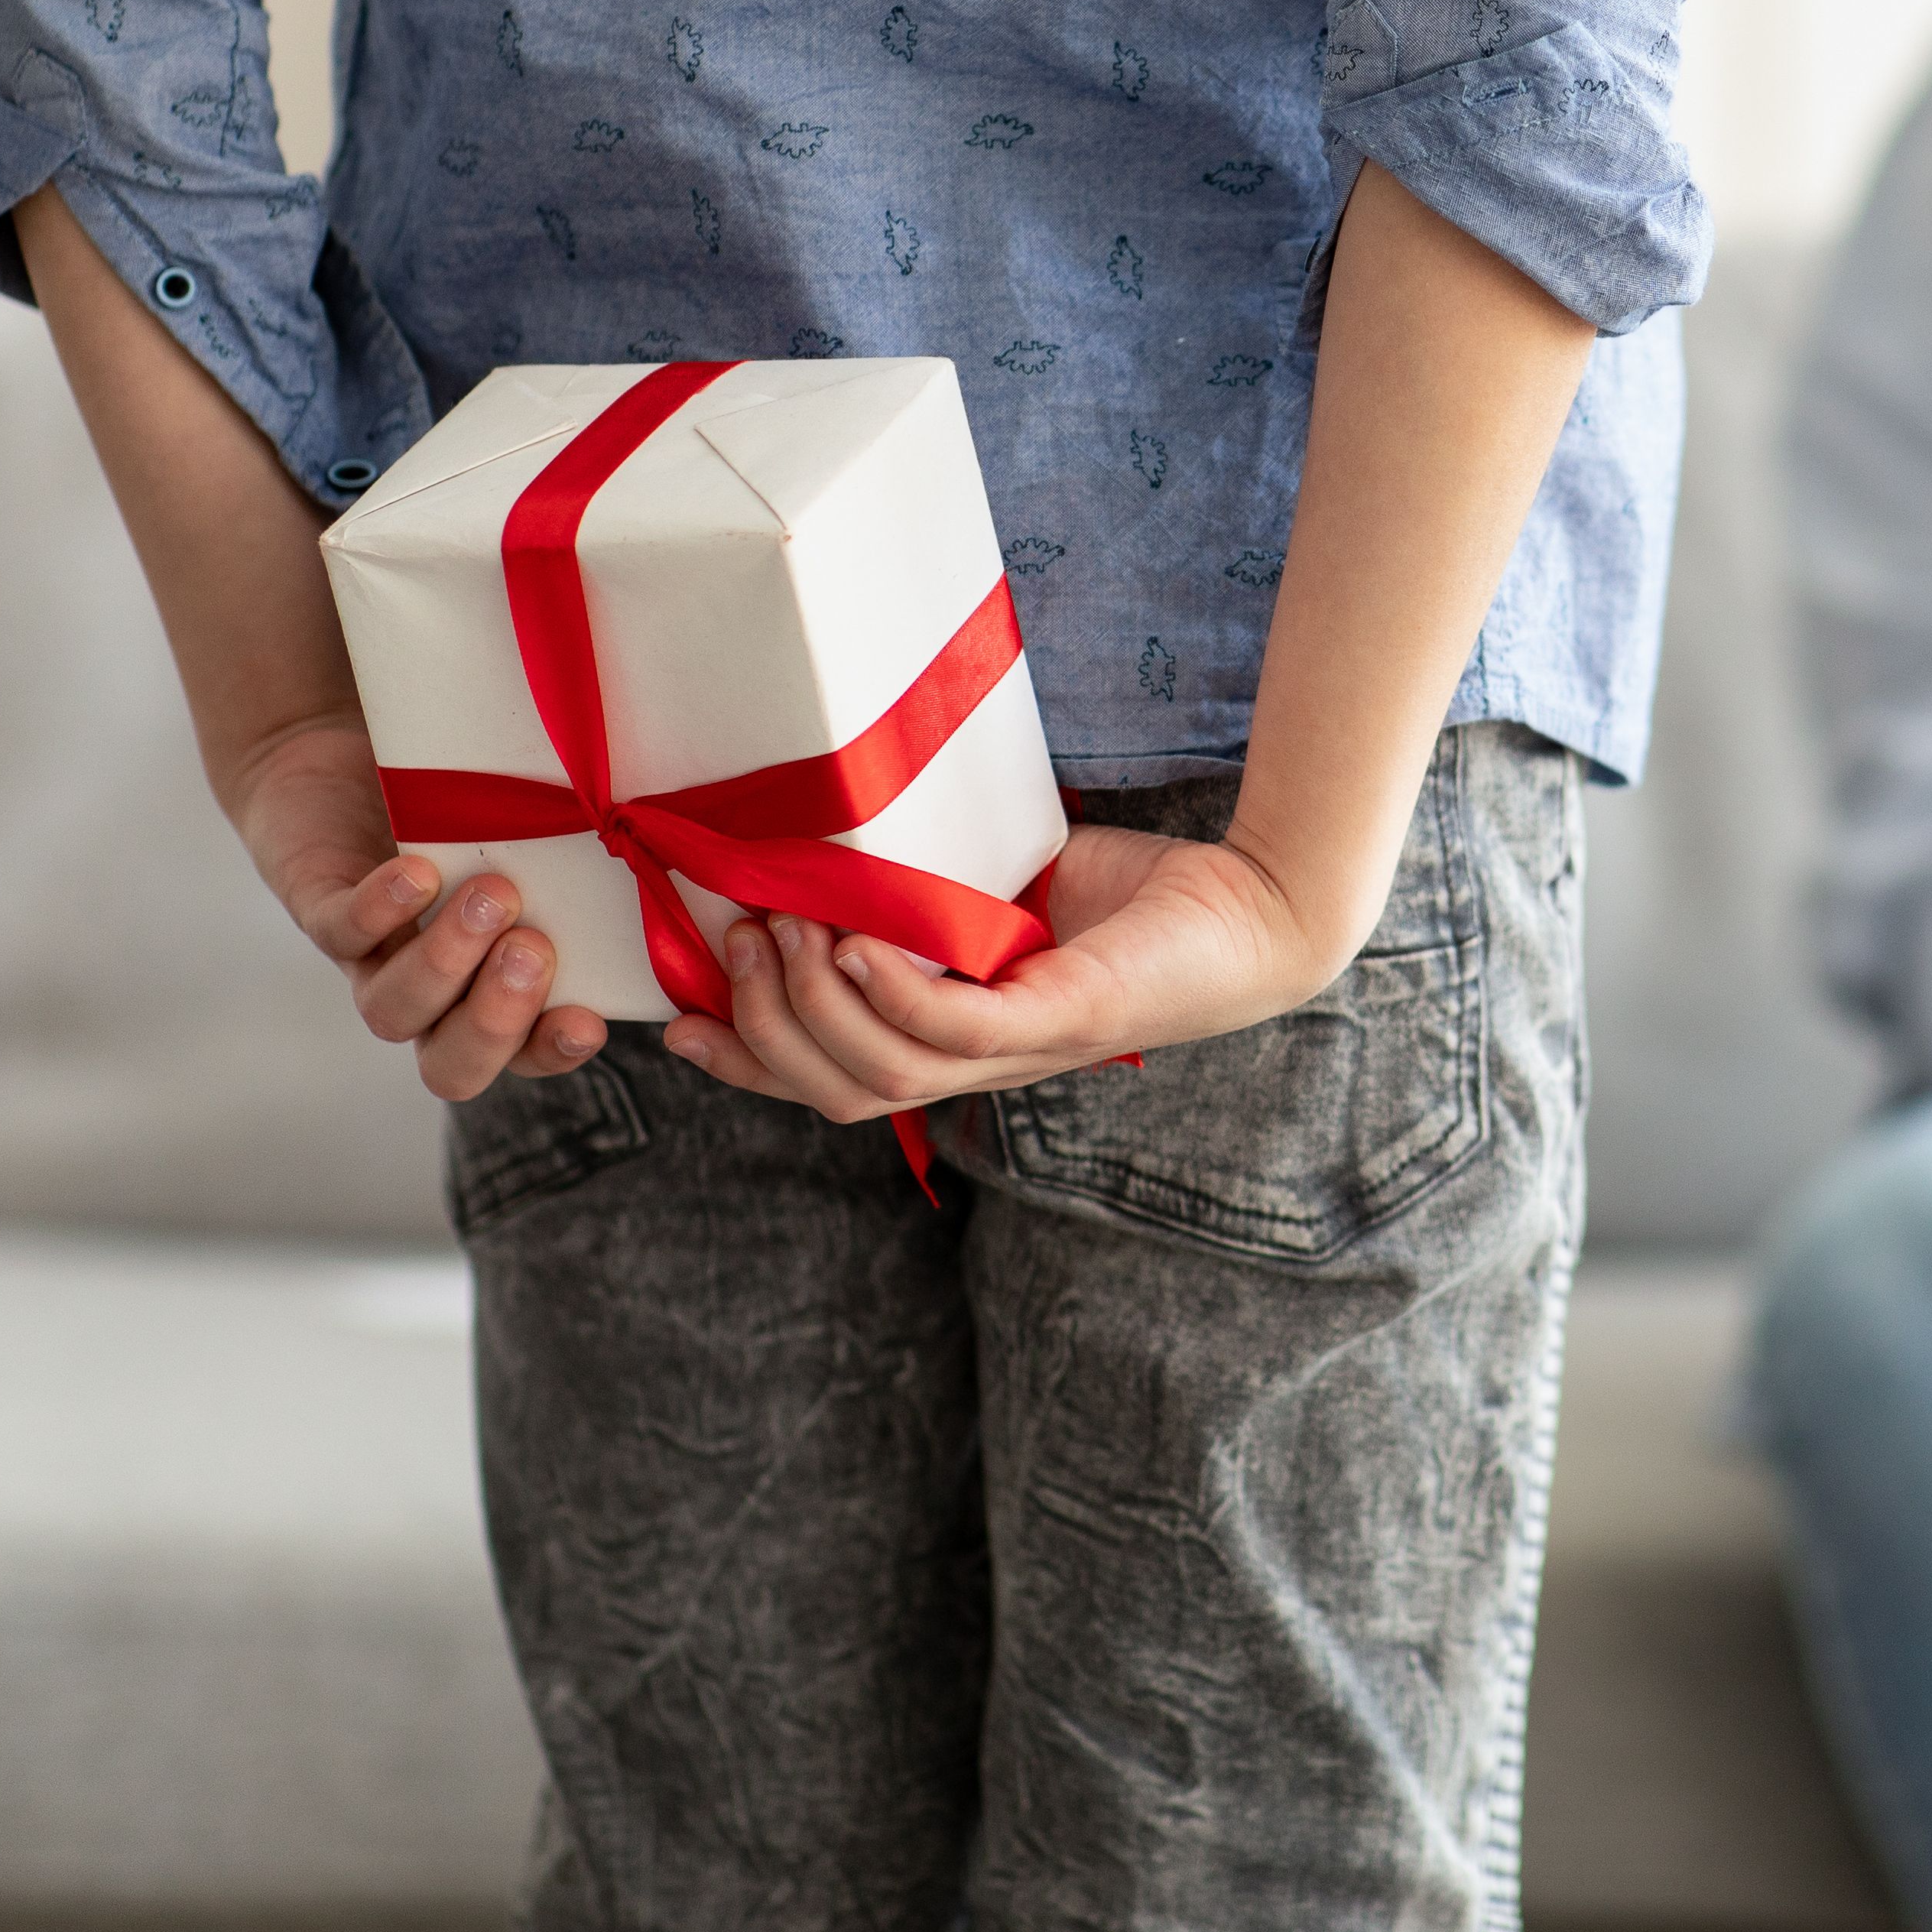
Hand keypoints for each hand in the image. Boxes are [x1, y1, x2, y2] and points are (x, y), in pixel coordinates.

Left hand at [223, 718, 611, 1100]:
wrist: (338, 755)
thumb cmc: (460, 802)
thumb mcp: (531, 835)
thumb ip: (584, 856)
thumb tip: (662, 838)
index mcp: (490, 990)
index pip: (526, 1053)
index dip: (553, 1051)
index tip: (589, 1020)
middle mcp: (430, 994)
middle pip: (453, 1065)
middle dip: (496, 1020)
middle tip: (533, 950)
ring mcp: (372, 958)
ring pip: (394, 1012)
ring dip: (447, 963)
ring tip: (492, 895)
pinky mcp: (319, 907)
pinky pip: (342, 932)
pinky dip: (381, 909)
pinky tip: (418, 874)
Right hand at [657, 820, 1367, 1119]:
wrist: (1254, 904)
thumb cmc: (1135, 894)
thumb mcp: (1003, 882)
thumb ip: (926, 884)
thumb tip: (838, 840)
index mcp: (959, 1045)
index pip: (832, 1082)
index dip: (750, 1061)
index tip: (677, 1019)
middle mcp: (983, 1065)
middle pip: (837, 1091)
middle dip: (766, 1025)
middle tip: (740, 938)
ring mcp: (1023, 1048)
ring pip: (880, 1072)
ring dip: (814, 1005)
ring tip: (785, 928)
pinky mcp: (1064, 1016)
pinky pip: (954, 1033)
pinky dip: (892, 995)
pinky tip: (858, 943)